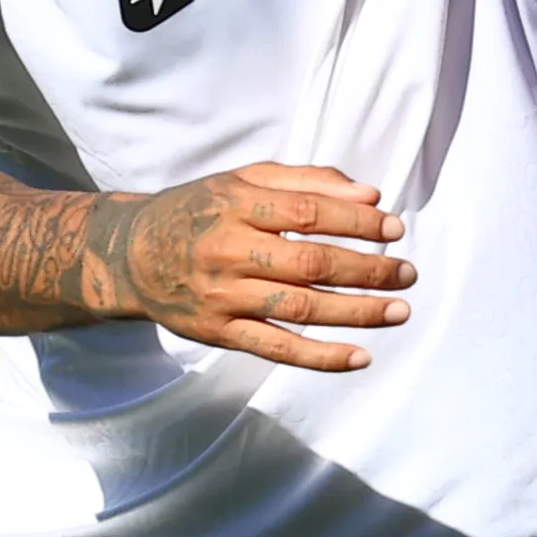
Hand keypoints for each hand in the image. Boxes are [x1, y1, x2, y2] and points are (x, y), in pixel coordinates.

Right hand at [103, 161, 413, 371]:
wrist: (129, 255)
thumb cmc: (199, 210)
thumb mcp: (242, 179)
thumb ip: (306, 181)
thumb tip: (370, 194)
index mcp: (236, 204)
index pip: (309, 213)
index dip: (357, 223)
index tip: (395, 229)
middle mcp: (228, 250)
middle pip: (311, 263)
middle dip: (367, 269)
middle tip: (407, 273)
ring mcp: (222, 296)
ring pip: (300, 308)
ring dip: (357, 312)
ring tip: (398, 310)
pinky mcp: (219, 333)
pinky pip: (277, 349)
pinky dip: (321, 357)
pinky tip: (360, 356)